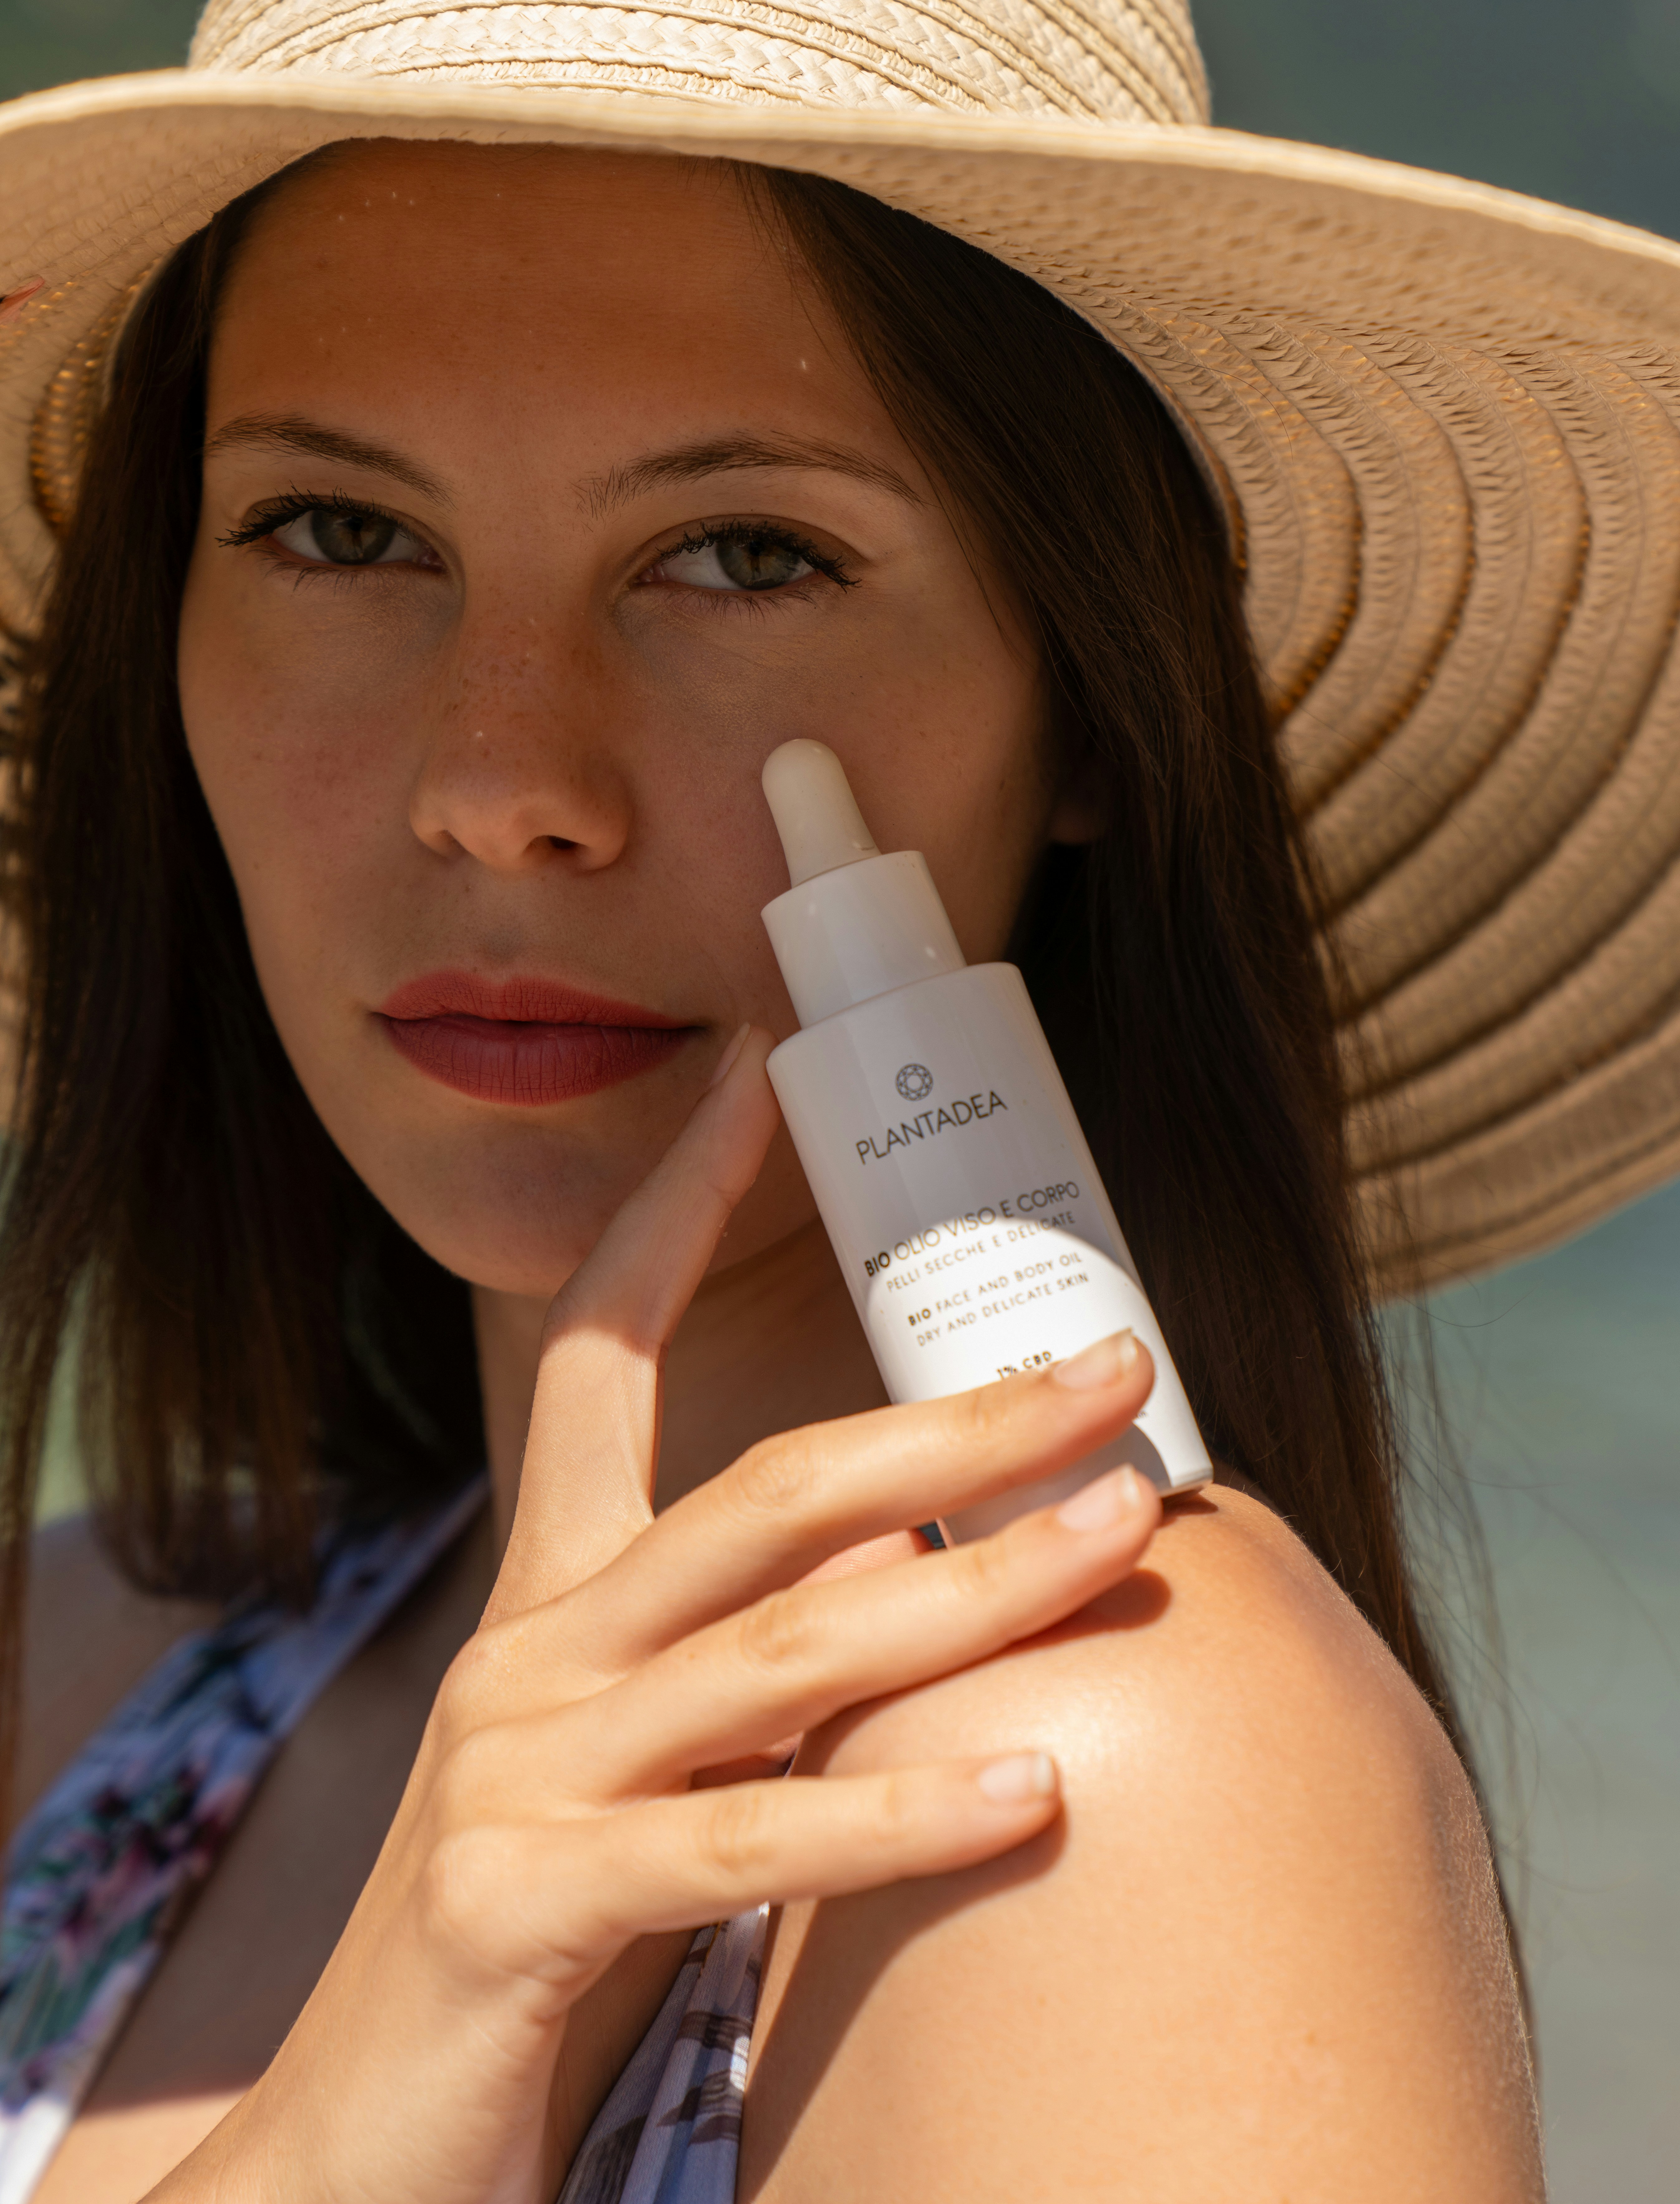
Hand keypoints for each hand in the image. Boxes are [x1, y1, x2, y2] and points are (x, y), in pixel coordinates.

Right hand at [151, 1030, 1159, 2203]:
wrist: (358, 2149)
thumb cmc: (535, 1934)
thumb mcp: (642, 1766)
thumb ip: (751, 1674)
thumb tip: (921, 1584)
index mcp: (552, 1605)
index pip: (597, 1355)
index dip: (670, 1206)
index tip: (756, 1083)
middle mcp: (530, 1657)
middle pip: (769, 1493)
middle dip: (952, 1424)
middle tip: (1112, 1364)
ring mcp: (516, 1774)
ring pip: (791, 1652)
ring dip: (980, 1589)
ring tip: (1130, 1532)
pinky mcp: (518, 1907)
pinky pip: (747, 1843)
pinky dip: (900, 1811)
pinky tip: (1039, 1788)